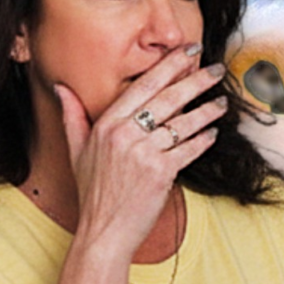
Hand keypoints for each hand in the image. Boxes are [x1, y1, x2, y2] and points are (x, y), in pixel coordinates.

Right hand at [54, 43, 226, 256]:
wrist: (104, 232)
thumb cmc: (94, 192)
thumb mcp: (76, 151)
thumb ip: (72, 116)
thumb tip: (61, 88)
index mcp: (106, 124)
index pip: (144, 85)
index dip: (169, 65)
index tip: (188, 51)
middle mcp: (125, 134)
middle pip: (169, 97)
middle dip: (197, 80)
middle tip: (216, 69)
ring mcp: (143, 153)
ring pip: (184, 122)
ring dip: (207, 110)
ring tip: (222, 102)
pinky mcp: (161, 172)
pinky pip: (189, 148)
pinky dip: (204, 139)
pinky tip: (213, 132)